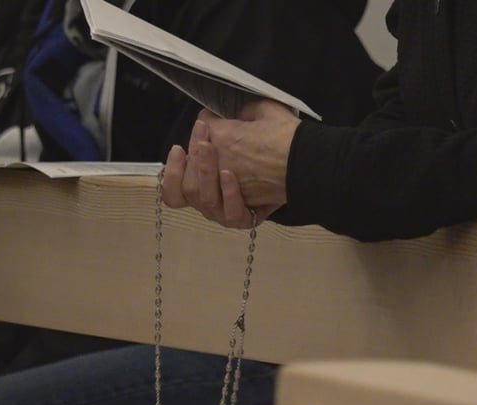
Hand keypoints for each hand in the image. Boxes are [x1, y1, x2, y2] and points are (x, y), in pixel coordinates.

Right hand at [162, 100, 300, 227]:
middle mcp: (214, 197)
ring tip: (217, 157)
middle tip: (204, 144)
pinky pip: (231, 215)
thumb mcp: (254, 117)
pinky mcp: (246, 218)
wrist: (305, 156)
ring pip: (204, 202)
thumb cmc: (279, 136)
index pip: (175, 186)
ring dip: (207, 175)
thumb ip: (228, 117)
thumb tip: (211, 115)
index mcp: (208, 178)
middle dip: (191, 165)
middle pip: (185, 193)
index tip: (179, 148)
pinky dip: (229, 195)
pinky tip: (232, 176)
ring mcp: (228, 210)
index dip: (171, 169)